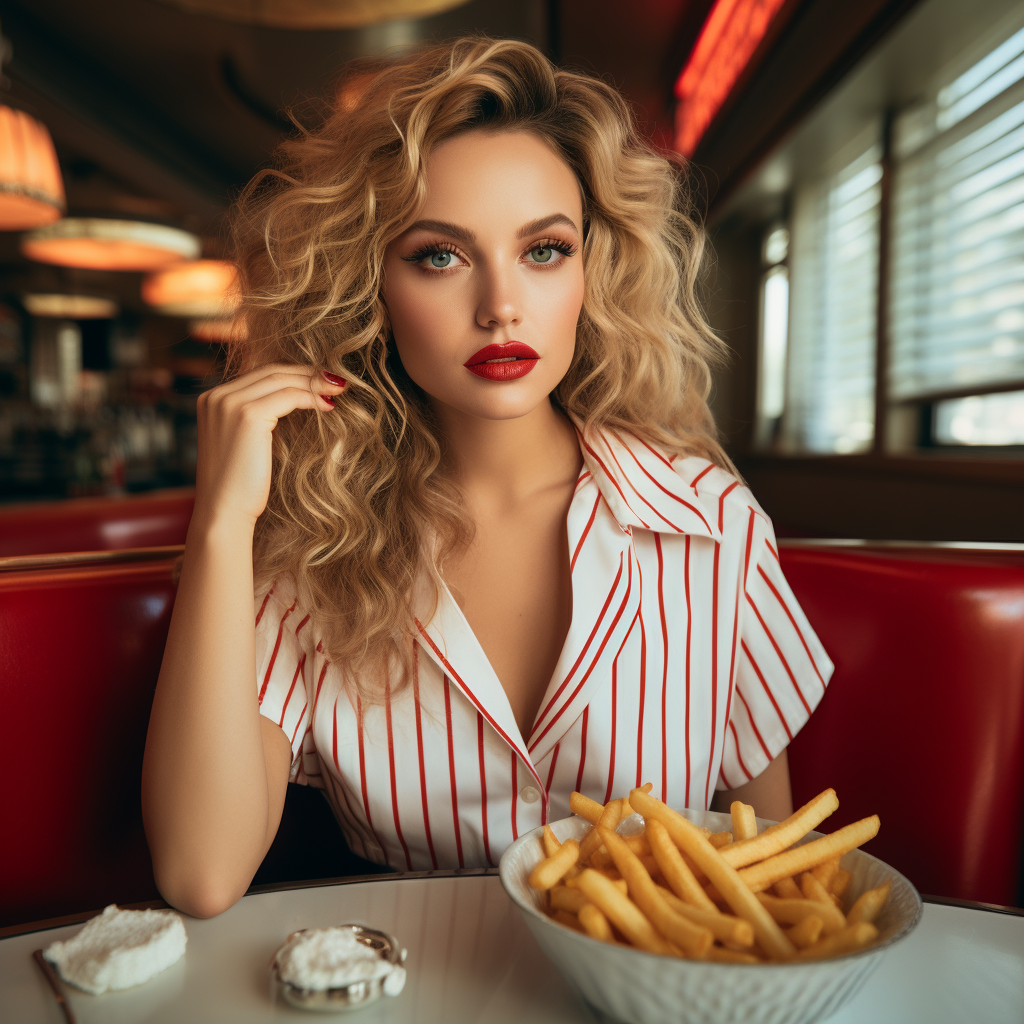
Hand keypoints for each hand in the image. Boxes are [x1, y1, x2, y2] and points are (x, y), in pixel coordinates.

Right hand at [192, 364, 343, 528]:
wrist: (224, 512)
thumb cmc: (240, 486)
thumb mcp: (244, 443)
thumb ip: (258, 419)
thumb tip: (296, 402)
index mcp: (212, 399)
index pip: (260, 375)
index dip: (293, 374)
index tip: (319, 381)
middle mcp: (217, 396)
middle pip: (271, 371)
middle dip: (307, 373)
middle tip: (335, 381)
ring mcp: (230, 403)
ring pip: (282, 380)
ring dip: (314, 383)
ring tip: (338, 391)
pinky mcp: (248, 415)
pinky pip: (289, 396)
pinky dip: (311, 398)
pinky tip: (328, 406)